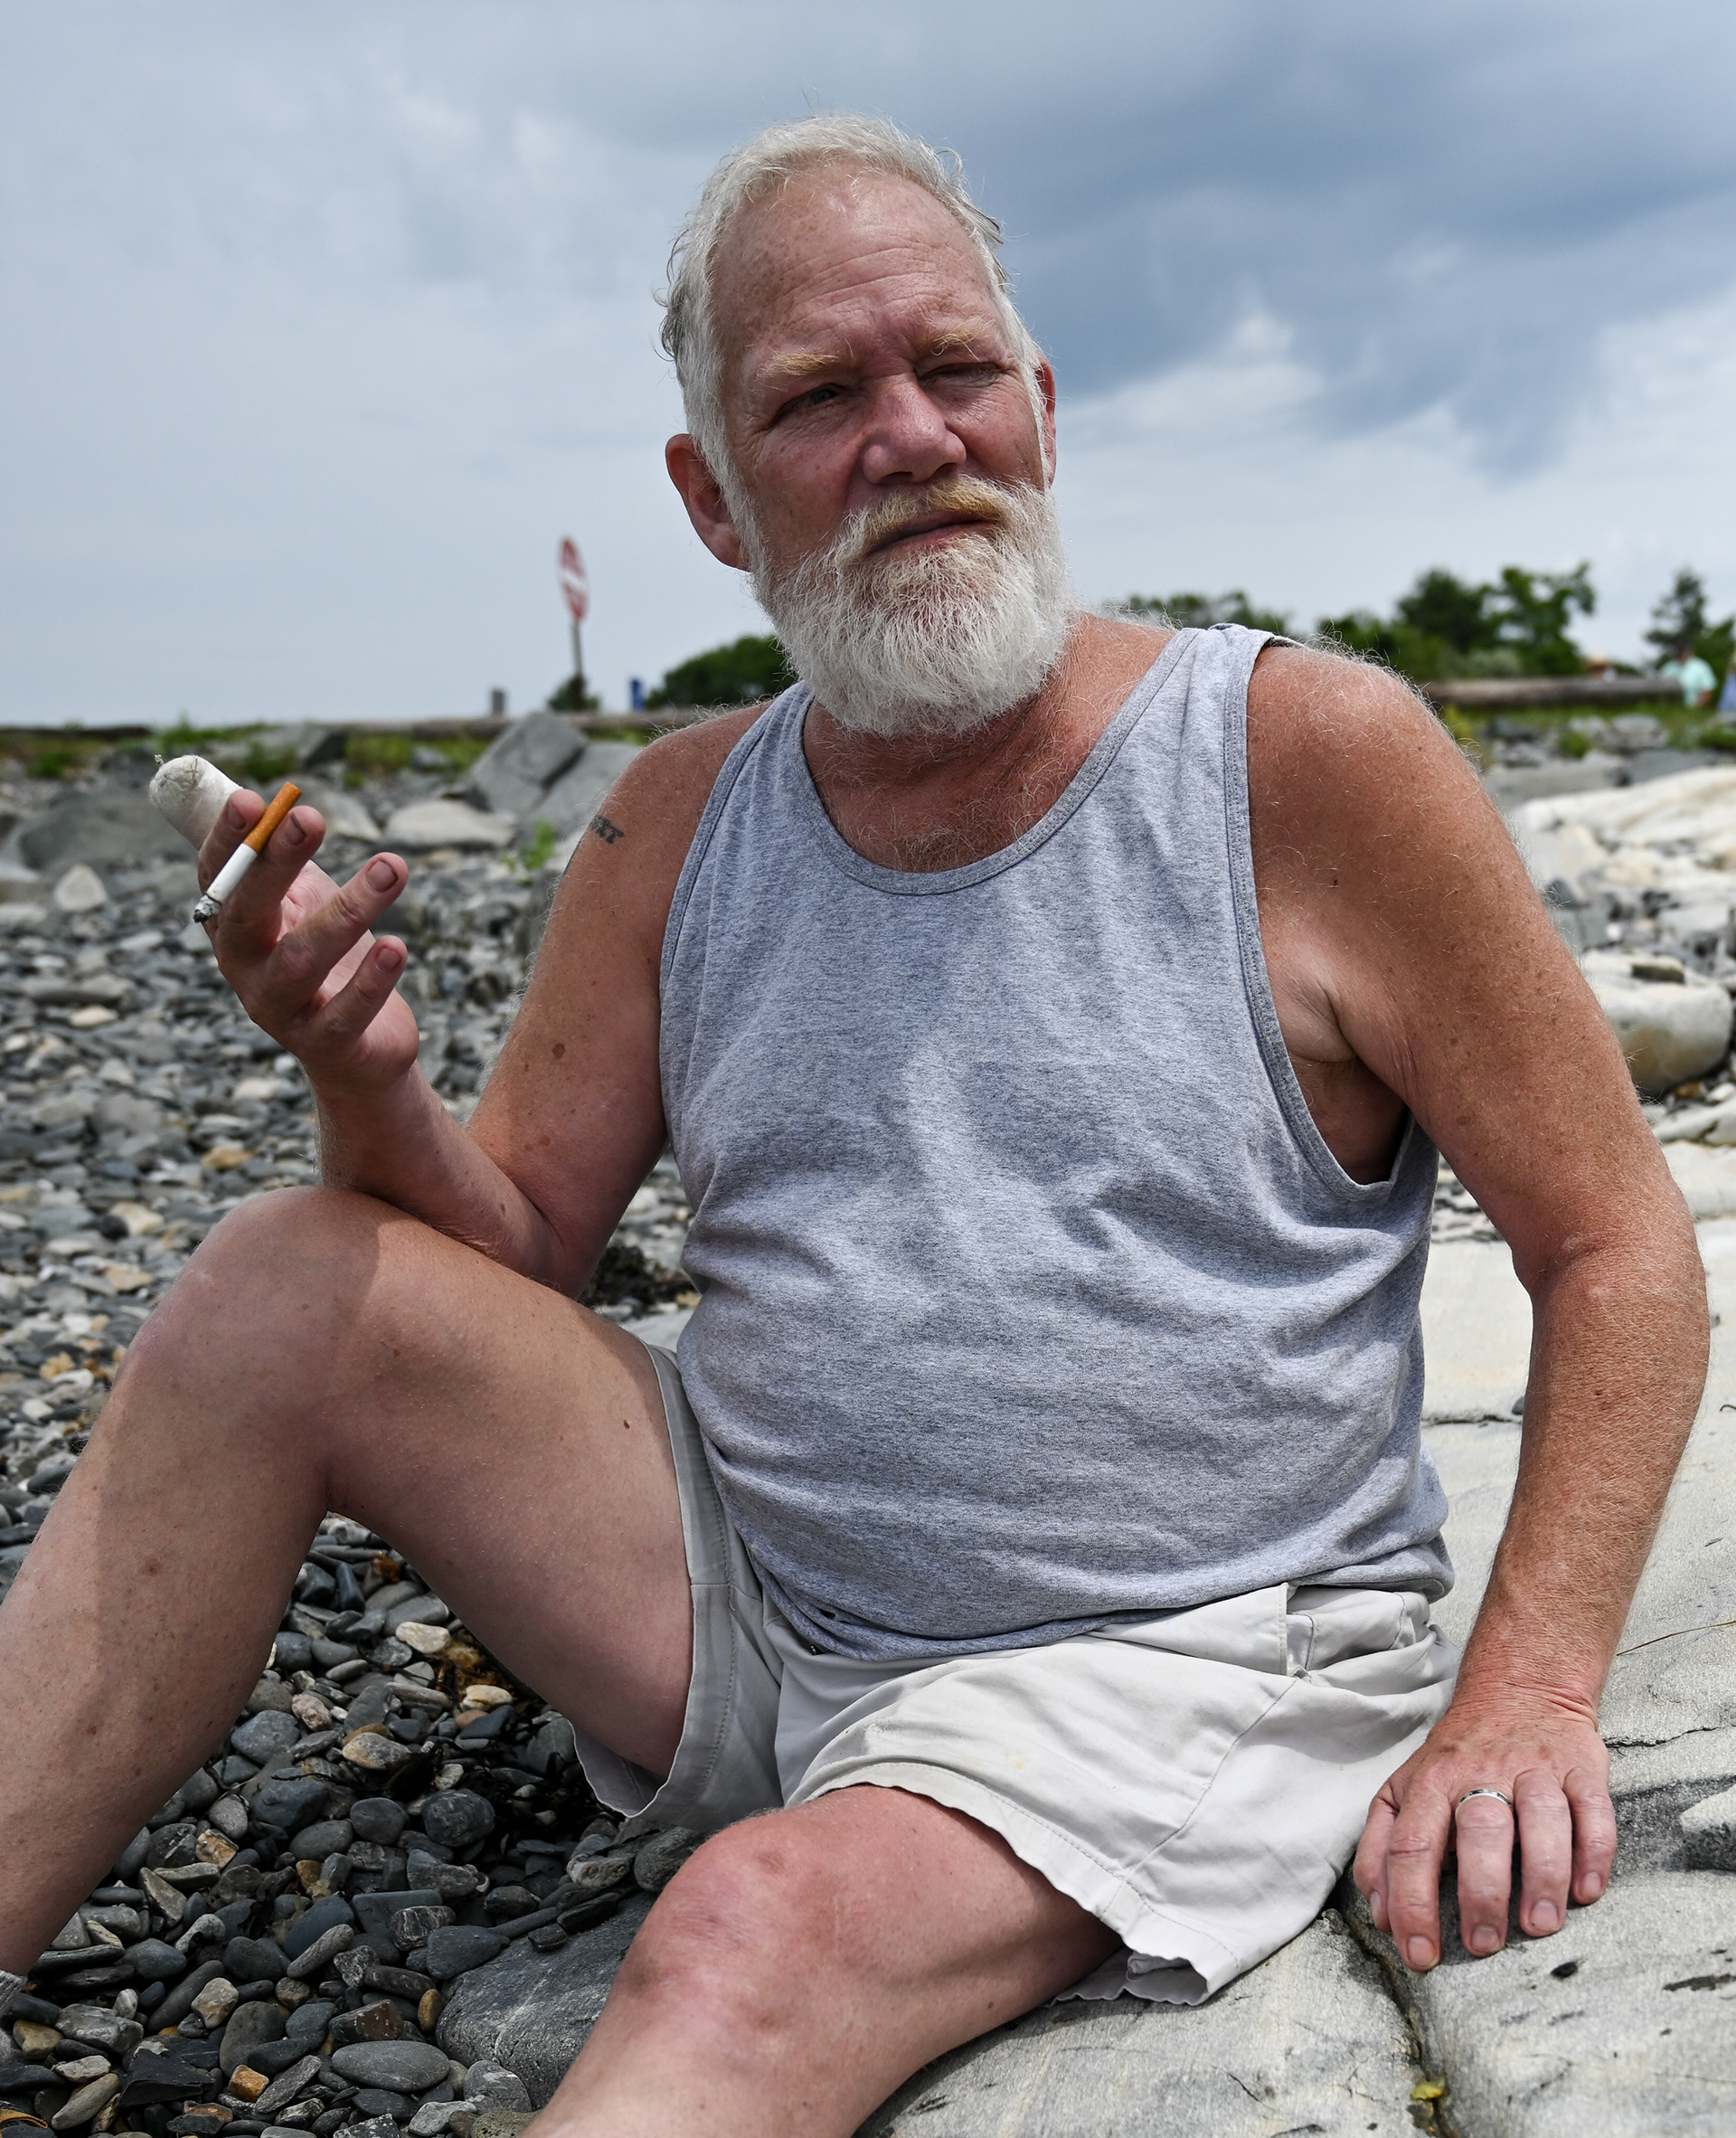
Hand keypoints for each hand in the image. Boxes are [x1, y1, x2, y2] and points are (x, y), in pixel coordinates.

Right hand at [198, 789, 420, 1098]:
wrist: (356, 1049)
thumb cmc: (326, 958)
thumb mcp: (301, 904)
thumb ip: (286, 860)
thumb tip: (283, 802)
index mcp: (233, 926)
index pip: (218, 877)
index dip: (229, 841)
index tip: (253, 799)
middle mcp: (246, 968)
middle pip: (250, 913)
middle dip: (276, 864)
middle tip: (310, 817)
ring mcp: (282, 1009)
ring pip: (304, 960)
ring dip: (347, 911)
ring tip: (391, 868)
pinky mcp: (327, 1043)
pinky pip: (345, 1014)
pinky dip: (371, 981)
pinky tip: (396, 946)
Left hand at [1351, 1686, 1616, 1968]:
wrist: (1519, 1689)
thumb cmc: (1456, 1759)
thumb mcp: (1404, 1789)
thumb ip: (1382, 1847)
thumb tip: (1380, 1914)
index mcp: (1429, 1783)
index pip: (1412, 1845)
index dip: (1412, 1904)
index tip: (1421, 1956)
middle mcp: (1480, 1773)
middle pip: (1478, 1831)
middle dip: (1480, 1894)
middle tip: (1482, 1945)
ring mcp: (1534, 1769)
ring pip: (1541, 1819)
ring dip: (1541, 1876)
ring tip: (1538, 1925)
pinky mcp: (1581, 1768)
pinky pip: (1593, 1810)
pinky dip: (1593, 1852)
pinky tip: (1586, 1891)